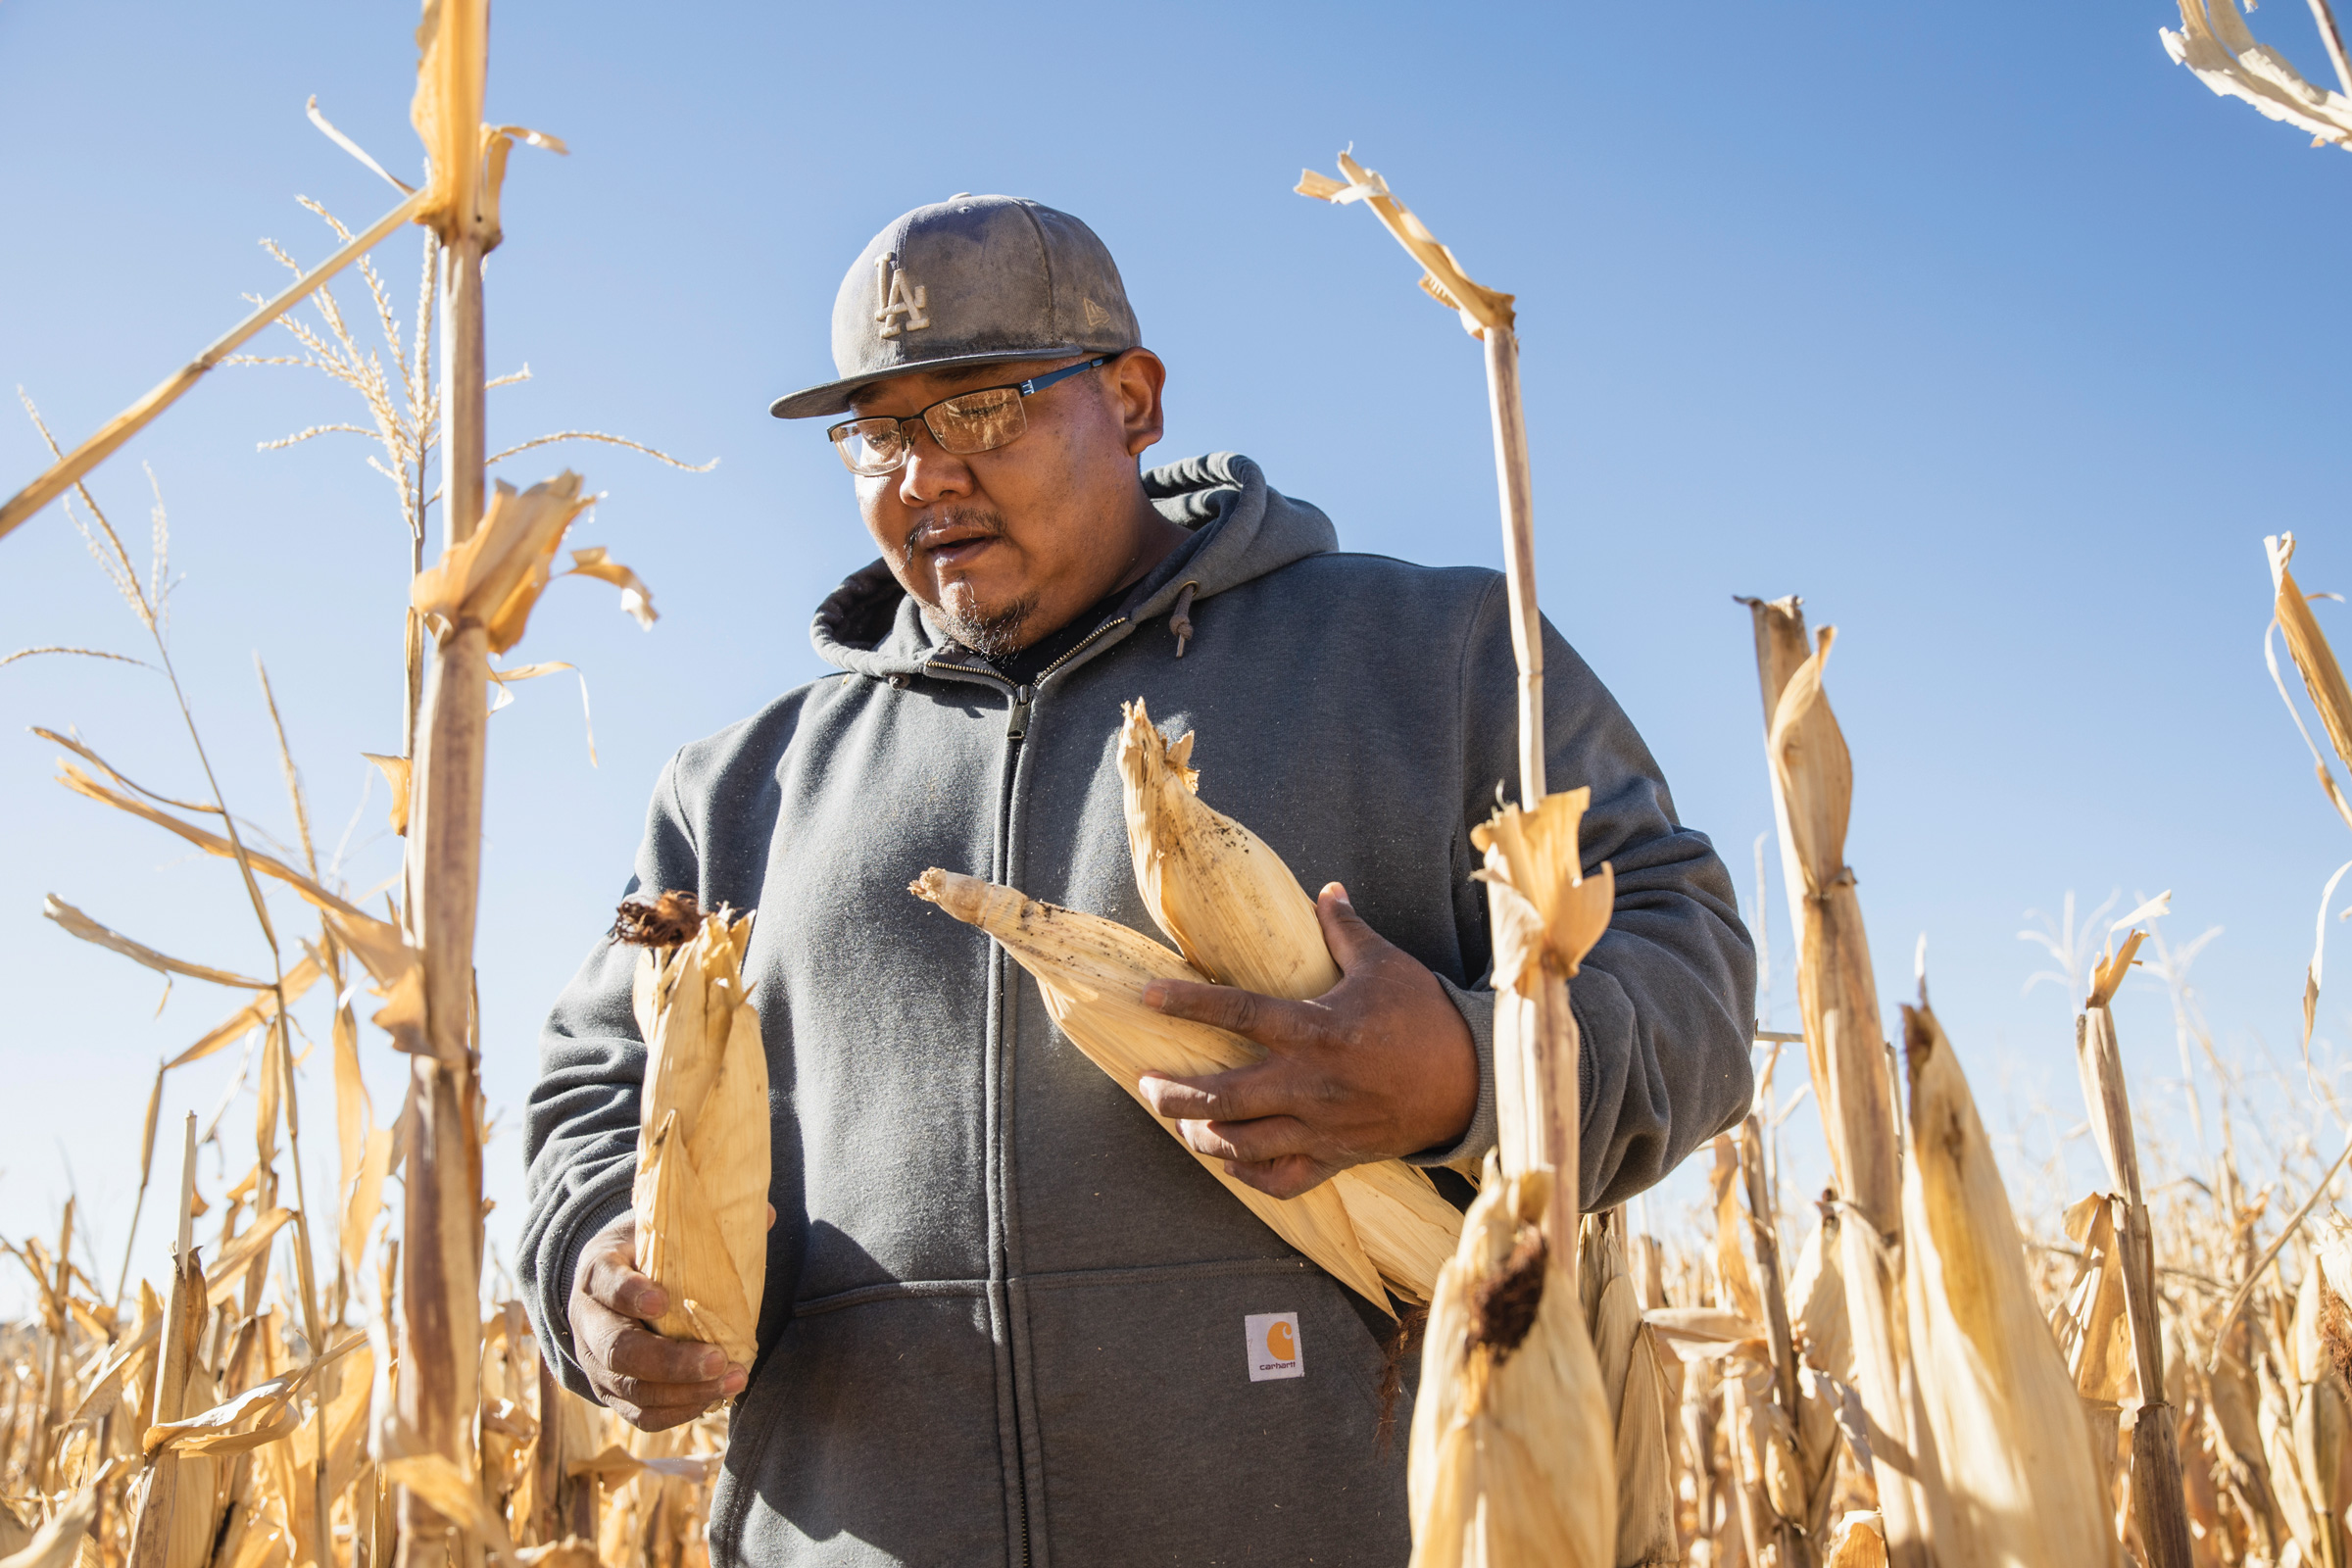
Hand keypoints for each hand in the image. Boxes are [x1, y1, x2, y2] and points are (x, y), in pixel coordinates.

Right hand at [568, 1210, 751, 1428]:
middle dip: (669, 1361)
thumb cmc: (645, 1255)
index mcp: (597, 1271)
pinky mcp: (610, 1392)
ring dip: (683, 1392)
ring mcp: (594, 1362)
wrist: (608, 1288)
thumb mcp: (662, 1230)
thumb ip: (707, 1223)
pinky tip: (712, 1400)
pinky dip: (676, 1413)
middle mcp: (588, 1320)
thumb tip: (766, 1213)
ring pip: (630, 1388)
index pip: (605, 1282)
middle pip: (617, 1350)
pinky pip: (638, 1414)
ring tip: (731, 1381)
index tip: (662, 1301)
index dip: (629, 1294)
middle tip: (718, 1359)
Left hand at [1136, 882, 1476, 1199]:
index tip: (1150, 998)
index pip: (1239, 1014)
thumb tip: (1327, 890)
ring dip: (1200, 1137)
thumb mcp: (1385, 964)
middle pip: (1223, 1098)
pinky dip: (1249, 1175)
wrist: (1471, 1081)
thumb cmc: (1425, 1017)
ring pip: (1242, 1144)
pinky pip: (1281, 1180)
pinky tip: (1230, 1159)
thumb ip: (1345, 930)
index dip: (1189, 1005)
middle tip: (1146, 1085)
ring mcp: (1320, 1127)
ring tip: (1179, 1123)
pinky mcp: (1335, 1157)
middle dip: (1174, 1095)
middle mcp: (1310, 1083)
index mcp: (1316, 1030)